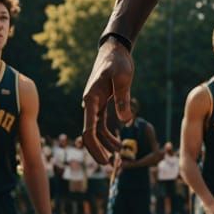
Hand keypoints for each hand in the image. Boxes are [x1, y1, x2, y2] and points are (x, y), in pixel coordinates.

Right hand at [81, 37, 134, 163]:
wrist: (115, 48)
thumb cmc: (118, 61)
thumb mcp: (123, 78)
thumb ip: (123, 98)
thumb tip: (125, 120)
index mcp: (91, 100)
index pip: (88, 130)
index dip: (95, 147)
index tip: (103, 160)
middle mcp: (90, 104)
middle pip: (90, 134)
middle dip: (98, 150)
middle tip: (109, 165)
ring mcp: (95, 104)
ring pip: (96, 130)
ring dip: (105, 143)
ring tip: (118, 155)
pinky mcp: (102, 102)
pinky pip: (101, 123)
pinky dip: (108, 133)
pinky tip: (117, 142)